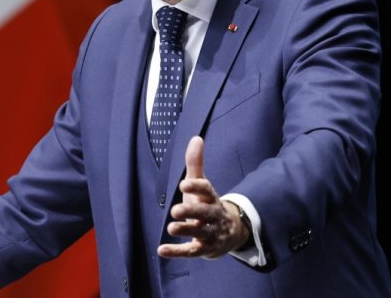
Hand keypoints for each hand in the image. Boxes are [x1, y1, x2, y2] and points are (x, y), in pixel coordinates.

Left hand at [157, 136, 249, 258]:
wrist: (230, 233)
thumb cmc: (208, 204)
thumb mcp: (201, 185)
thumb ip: (196, 164)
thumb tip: (196, 138)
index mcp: (211, 198)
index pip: (206, 190)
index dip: (196, 187)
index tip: (184, 183)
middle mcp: (212, 216)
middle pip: (205, 213)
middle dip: (192, 212)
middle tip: (176, 210)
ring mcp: (209, 233)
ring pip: (200, 233)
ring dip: (186, 230)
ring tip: (171, 228)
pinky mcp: (203, 249)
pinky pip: (190, 251)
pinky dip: (176, 252)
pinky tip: (161, 250)